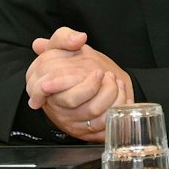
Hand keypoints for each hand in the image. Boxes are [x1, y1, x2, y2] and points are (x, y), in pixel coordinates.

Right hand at [25, 27, 132, 141]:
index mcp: (44, 86)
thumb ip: (63, 38)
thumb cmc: (70, 63)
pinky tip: (124, 96)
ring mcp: (71, 120)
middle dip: (93, 86)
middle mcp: (55, 106)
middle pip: (71, 100)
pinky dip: (117, 108)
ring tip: (116, 81)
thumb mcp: (61, 45)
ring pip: (91, 112)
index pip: (44, 89)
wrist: (87, 82)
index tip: (97, 72)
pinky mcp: (87, 131)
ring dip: (110, 95)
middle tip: (105, 74)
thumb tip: (78, 38)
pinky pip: (104, 125)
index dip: (67, 82)